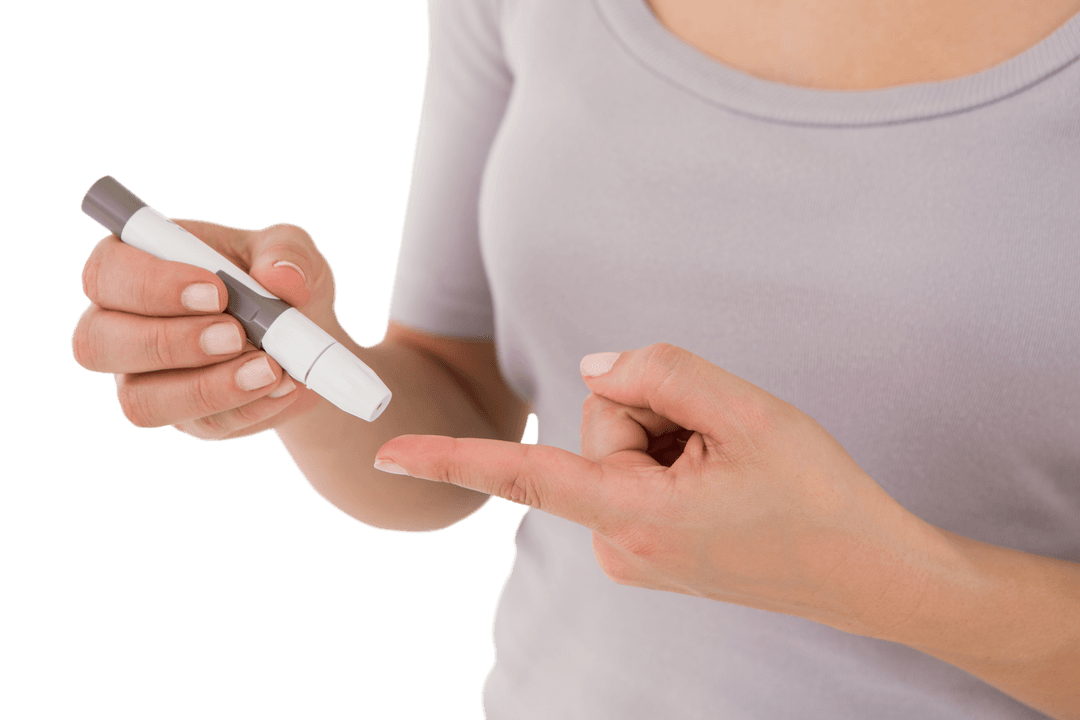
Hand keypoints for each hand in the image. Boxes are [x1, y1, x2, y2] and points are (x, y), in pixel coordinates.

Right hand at [71, 219, 340, 440]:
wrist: (307, 338)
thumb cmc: (279, 281)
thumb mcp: (290, 250)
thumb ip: (286, 252)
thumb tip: (281, 276)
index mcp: (135, 263)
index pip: (107, 272)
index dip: (152, 285)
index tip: (217, 291)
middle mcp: (121, 324)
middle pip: (97, 343)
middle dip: (171, 342)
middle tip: (237, 334)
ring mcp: (144, 378)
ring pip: (140, 401)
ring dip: (207, 388)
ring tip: (271, 369)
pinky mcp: (182, 416)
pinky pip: (199, 425)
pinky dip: (247, 408)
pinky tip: (283, 386)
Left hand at [374, 343, 933, 635]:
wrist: (868, 570)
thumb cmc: (816, 495)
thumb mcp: (747, 411)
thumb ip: (658, 371)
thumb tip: (595, 370)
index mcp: (634, 517)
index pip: (525, 476)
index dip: (452, 460)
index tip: (385, 459)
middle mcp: (618, 545)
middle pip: (600, 423)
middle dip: (657, 411)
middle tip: (726, 443)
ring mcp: (629, 553)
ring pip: (619, 445)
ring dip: (674, 436)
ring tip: (732, 467)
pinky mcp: (642, 548)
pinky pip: (635, 471)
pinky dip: (675, 459)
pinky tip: (723, 481)